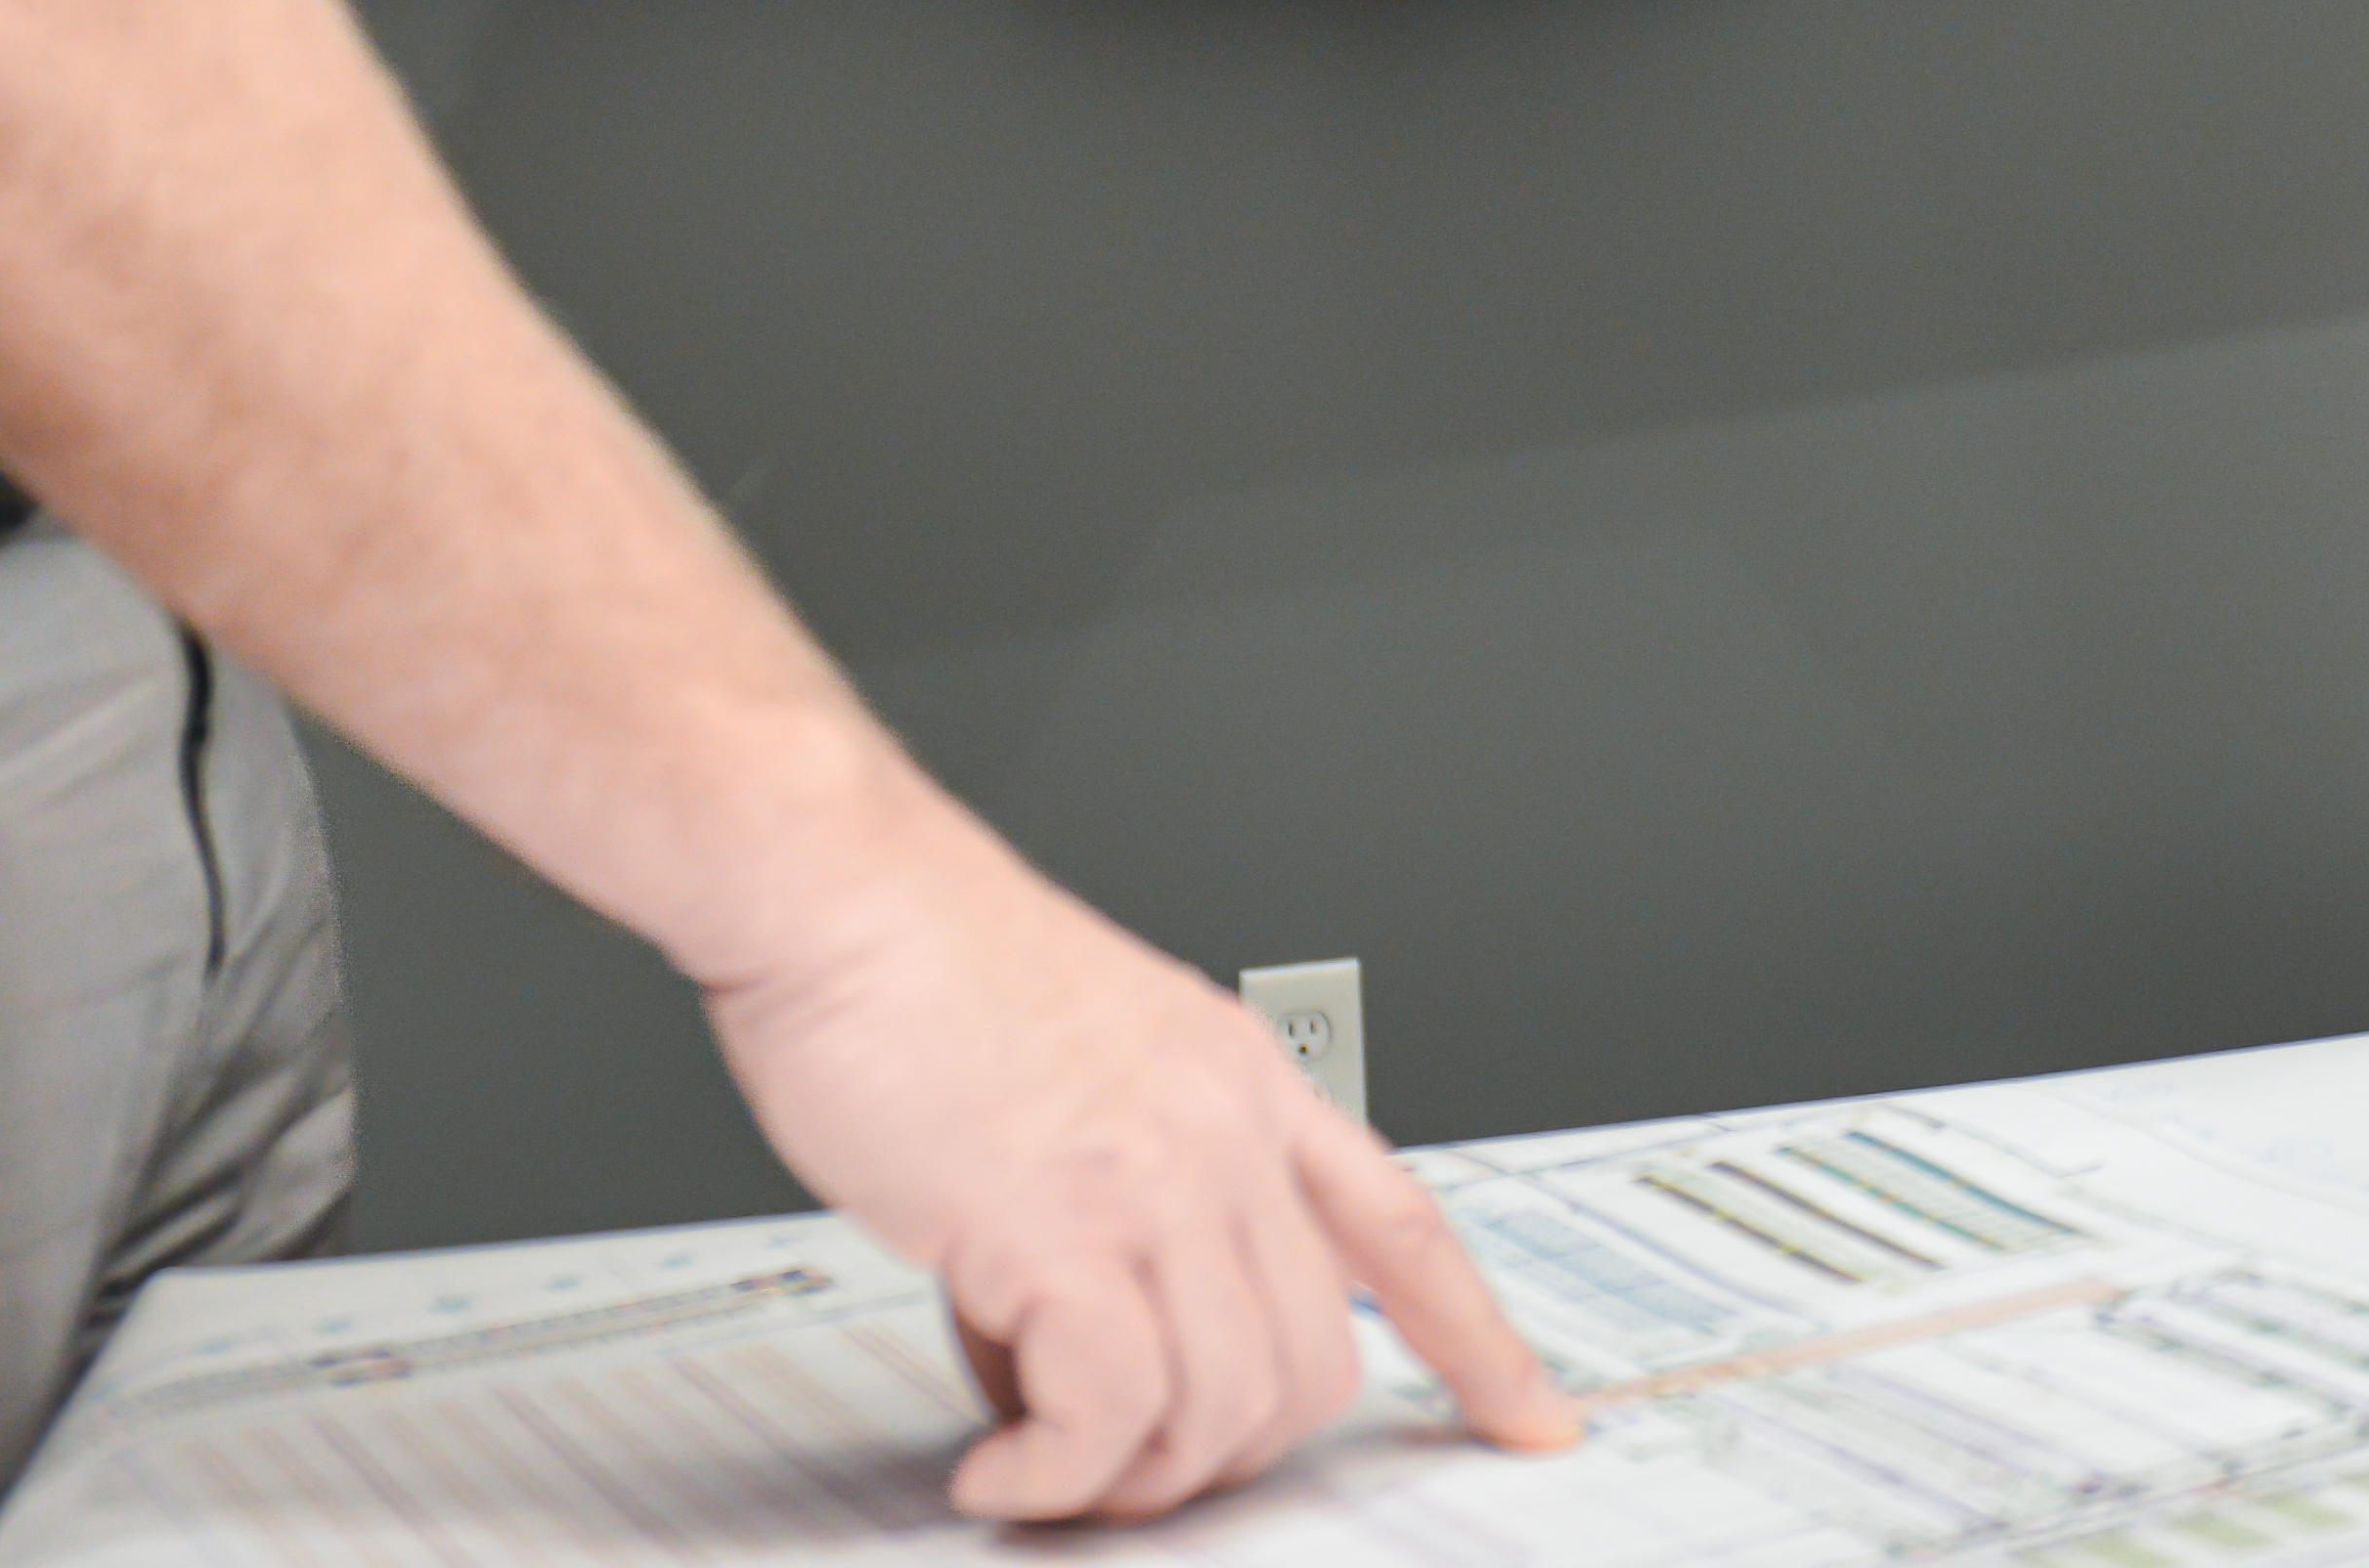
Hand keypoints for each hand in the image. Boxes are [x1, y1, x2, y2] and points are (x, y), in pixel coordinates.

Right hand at [700, 821, 1580, 1519]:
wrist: (838, 889)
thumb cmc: (913, 962)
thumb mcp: (1073, 1060)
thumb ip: (1111, 1192)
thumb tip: (1065, 1349)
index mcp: (1238, 1078)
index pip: (1401, 1223)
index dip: (1477, 1336)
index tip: (1531, 1414)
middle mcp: (1223, 1128)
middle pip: (1313, 1359)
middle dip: (1228, 1454)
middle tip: (1122, 1467)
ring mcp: (1155, 1179)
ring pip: (1224, 1407)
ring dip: (1130, 1479)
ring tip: (1044, 1470)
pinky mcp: (1061, 1229)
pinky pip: (1106, 1415)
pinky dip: (1052, 1475)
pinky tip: (999, 1469)